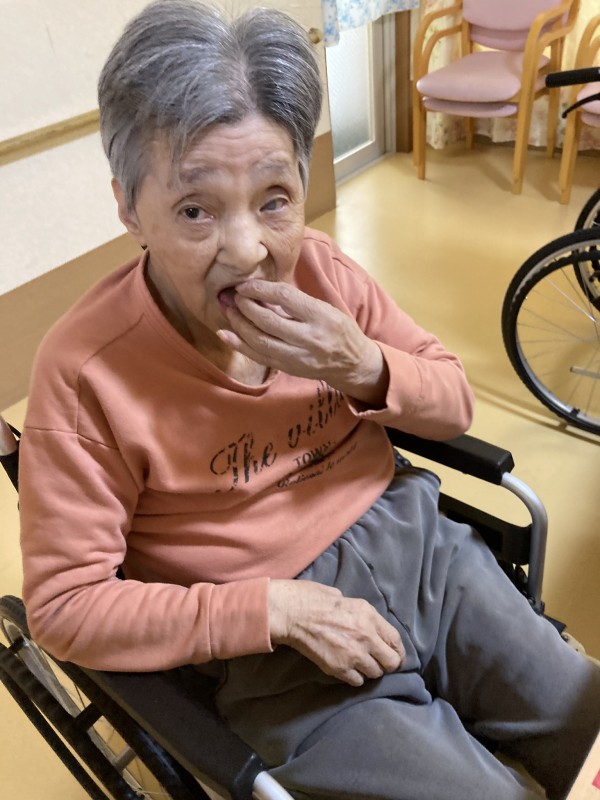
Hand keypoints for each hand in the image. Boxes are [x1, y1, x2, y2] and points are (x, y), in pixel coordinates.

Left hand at [217, 280, 388, 404]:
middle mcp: (310, 338)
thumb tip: (260, 292)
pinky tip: (225, 334)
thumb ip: (296, 303)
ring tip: (228, 310)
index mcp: (322, 316)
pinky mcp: (290, 369)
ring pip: (261, 341)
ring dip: (239, 325)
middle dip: (245, 307)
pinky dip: (240, 345)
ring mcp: (299, 357)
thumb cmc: (338, 329)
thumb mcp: (325, 309)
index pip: (285, 298)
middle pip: (268, 321)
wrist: (353, 363)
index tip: (245, 285)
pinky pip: (260, 357)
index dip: (260, 289)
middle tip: (233, 297)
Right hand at [268, 579, 404, 686]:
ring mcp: (353, 655)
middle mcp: (366, 637)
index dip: (398, 651)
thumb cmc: (314, 599)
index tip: (395, 655)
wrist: (293, 614)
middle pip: (391, 662)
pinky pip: (357, 681)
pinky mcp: (339, 668)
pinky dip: (355, 677)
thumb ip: (360, 614)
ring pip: (375, 673)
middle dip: (388, 664)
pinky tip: (348, 669)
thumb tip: (367, 624)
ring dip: (370, 670)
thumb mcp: (344, 597)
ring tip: (361, 664)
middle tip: (379, 663)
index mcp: (369, 616)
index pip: (396, 641)